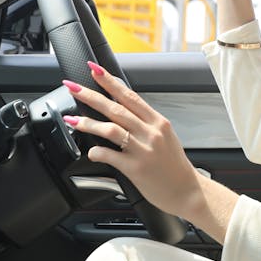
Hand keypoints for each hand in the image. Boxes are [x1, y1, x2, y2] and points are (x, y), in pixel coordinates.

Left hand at [61, 62, 201, 219]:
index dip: (110, 81)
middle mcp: (151, 133)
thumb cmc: (174, 167)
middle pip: (116, 108)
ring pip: (111, 129)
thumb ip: (145, 124)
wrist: (188, 191)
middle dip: (91, 95)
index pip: (130, 95)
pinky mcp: (135, 168)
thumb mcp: (165, 137)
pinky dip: (97, 151)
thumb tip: (123, 112)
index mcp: (158, 122)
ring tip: (72, 120)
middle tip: (74, 87)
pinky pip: (110, 155)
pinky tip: (91, 151)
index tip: (95, 70)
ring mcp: (143, 150)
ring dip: (88, 123)